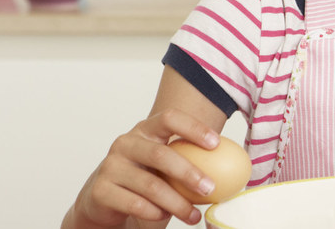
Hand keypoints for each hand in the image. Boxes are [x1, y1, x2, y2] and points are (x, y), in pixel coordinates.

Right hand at [65, 109, 222, 228]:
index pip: (170, 118)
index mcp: (145, 130)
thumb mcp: (164, 166)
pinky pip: (134, 202)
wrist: (103, 201)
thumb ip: (187, 161)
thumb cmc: (144, 179)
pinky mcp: (100, 190)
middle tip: (210, 189)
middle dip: (189, 173)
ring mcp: (110, 166)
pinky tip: (164, 217)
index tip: (216, 144)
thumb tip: (234, 168)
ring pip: (150, 184)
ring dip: (177, 203)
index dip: (193, 128)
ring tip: (193, 216)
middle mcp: (125, 143)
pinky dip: (154, 212)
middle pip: (161, 153)